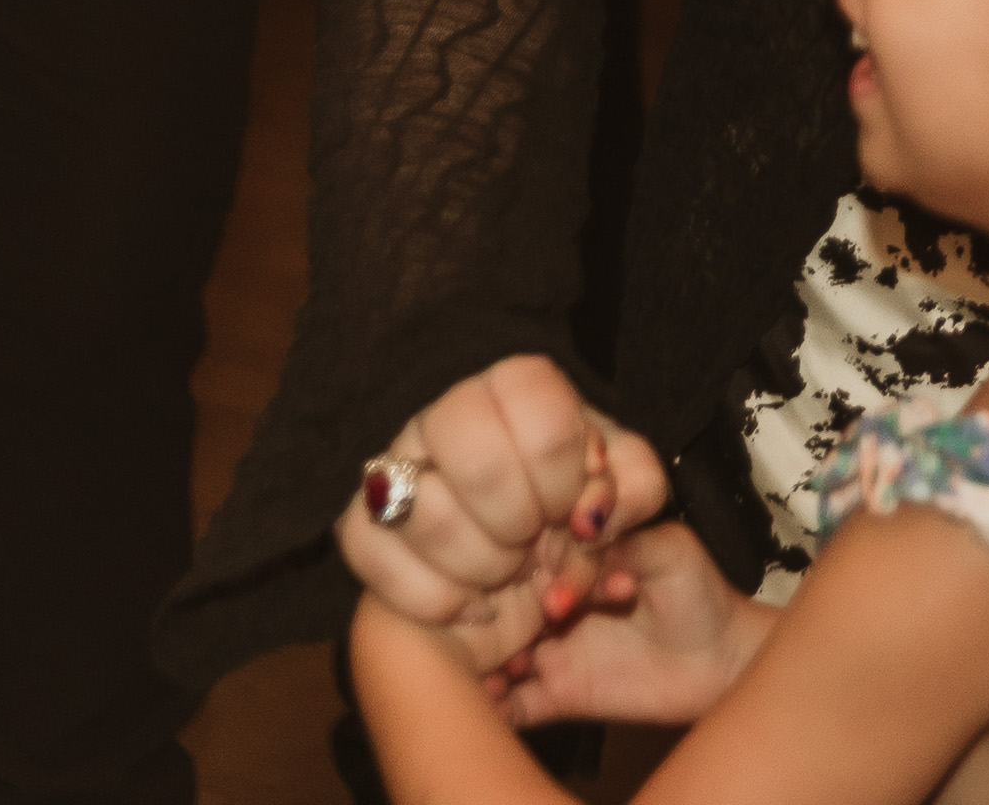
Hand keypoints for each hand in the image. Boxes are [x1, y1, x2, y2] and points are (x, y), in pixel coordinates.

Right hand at [334, 358, 669, 683]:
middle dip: (522, 524)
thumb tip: (591, 519)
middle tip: (536, 543)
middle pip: (482, 467)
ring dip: (482, 566)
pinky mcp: (356, 522)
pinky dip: (434, 599)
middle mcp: (445, 413)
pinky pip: (373, 558)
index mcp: (516, 385)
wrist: (514, 519)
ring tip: (505, 572)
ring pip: (426, 516)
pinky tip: (472, 602)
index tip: (574, 510)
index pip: (546, 424)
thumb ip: (632, 487)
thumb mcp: (622, 479)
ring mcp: (394, 465)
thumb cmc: (572, 491)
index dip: (567, 481)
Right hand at [481, 520, 755, 726]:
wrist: (720, 658)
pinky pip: (512, 705)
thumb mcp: (668, 553)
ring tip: (504, 669)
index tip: (552, 592)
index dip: (527, 563)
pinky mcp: (553, 694)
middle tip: (507, 629)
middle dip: (493, 615)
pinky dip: (497, 709)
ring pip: (494, 654)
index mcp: (569, 555)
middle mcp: (546, 599)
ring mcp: (546, 648)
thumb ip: (625, 541)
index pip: (527, 551)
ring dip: (485, 661)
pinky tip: (496, 704)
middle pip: (498, 604)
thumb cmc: (698, 591)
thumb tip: (586, 524)